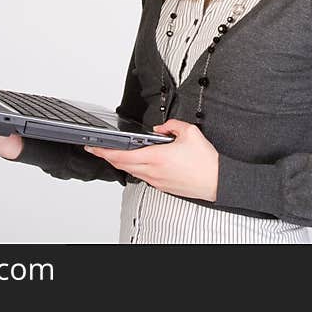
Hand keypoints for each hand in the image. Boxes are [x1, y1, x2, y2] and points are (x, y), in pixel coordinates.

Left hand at [84, 119, 218, 201]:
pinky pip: (143, 176)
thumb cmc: (206, 162)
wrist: (217, 181)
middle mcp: (153, 171)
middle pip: (122, 165)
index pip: (122, 155)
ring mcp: (157, 180)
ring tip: (115, 153)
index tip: (94, 147)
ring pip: (131, 171)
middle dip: (107, 156)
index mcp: (157, 157)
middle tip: (97, 149)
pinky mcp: (162, 186)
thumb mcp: (190, 132)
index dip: (105, 151)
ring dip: (121, 162)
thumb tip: (161, 127)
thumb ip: (171, 125)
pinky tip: (137, 162)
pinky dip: (134, 168)